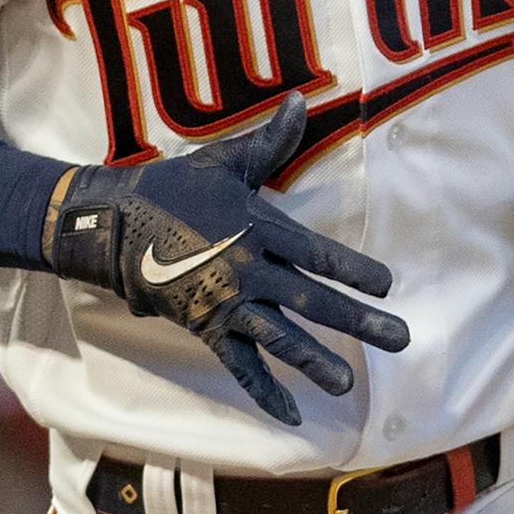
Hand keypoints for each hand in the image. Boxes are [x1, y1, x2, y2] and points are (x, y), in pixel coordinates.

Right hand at [46, 98, 408, 424]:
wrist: (113, 225)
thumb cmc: (175, 187)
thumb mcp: (225, 161)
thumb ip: (271, 140)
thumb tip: (301, 98)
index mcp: (258, 229)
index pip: (317, 254)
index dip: (353, 270)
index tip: (388, 285)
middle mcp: (247, 270)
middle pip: (312, 300)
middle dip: (359, 320)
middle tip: (401, 338)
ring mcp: (226, 303)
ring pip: (280, 338)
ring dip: (316, 361)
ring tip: (350, 383)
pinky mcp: (205, 327)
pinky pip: (239, 365)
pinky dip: (265, 391)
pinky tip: (293, 415)